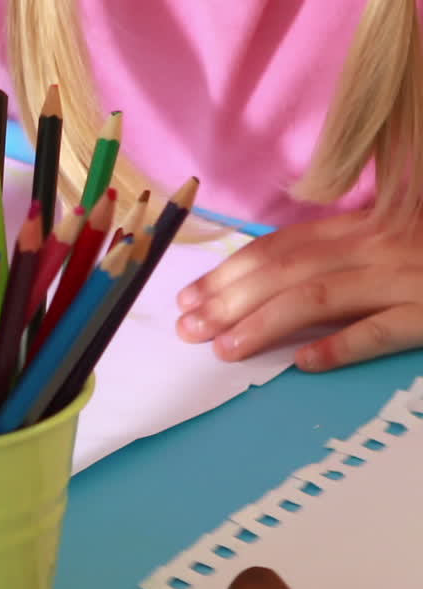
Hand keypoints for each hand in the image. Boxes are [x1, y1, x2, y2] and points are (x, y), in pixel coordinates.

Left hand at [175, 211, 422, 370]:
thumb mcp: (397, 237)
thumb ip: (349, 248)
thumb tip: (280, 283)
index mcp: (370, 224)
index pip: (284, 245)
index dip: (232, 269)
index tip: (190, 293)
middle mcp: (382, 244)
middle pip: (289, 269)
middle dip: (230, 297)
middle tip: (187, 327)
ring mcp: (409, 278)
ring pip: (321, 296)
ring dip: (266, 322)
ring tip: (226, 349)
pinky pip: (383, 329)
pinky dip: (341, 346)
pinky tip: (304, 364)